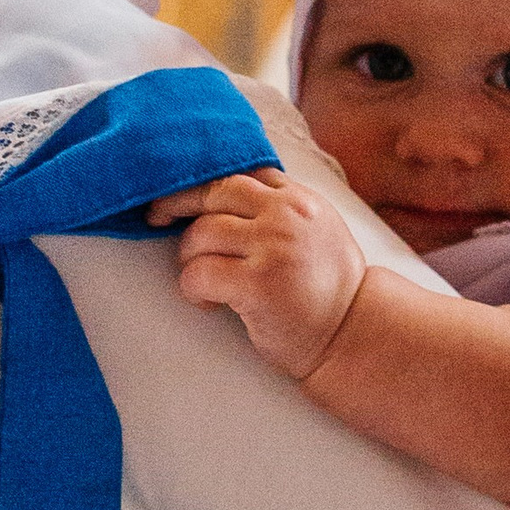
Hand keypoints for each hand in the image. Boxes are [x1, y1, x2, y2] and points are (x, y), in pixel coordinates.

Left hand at [148, 170, 366, 381]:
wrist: (353, 336)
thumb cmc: (329, 291)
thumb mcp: (318, 232)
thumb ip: (283, 209)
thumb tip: (229, 194)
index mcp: (300, 199)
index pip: (241, 173)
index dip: (205, 183)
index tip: (183, 197)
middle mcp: (287, 215)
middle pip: (213, 192)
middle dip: (176, 204)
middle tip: (156, 217)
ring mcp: (273, 247)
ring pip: (200, 234)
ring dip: (189, 259)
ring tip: (205, 282)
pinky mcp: (258, 284)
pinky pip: (198, 274)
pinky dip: (193, 289)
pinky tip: (209, 303)